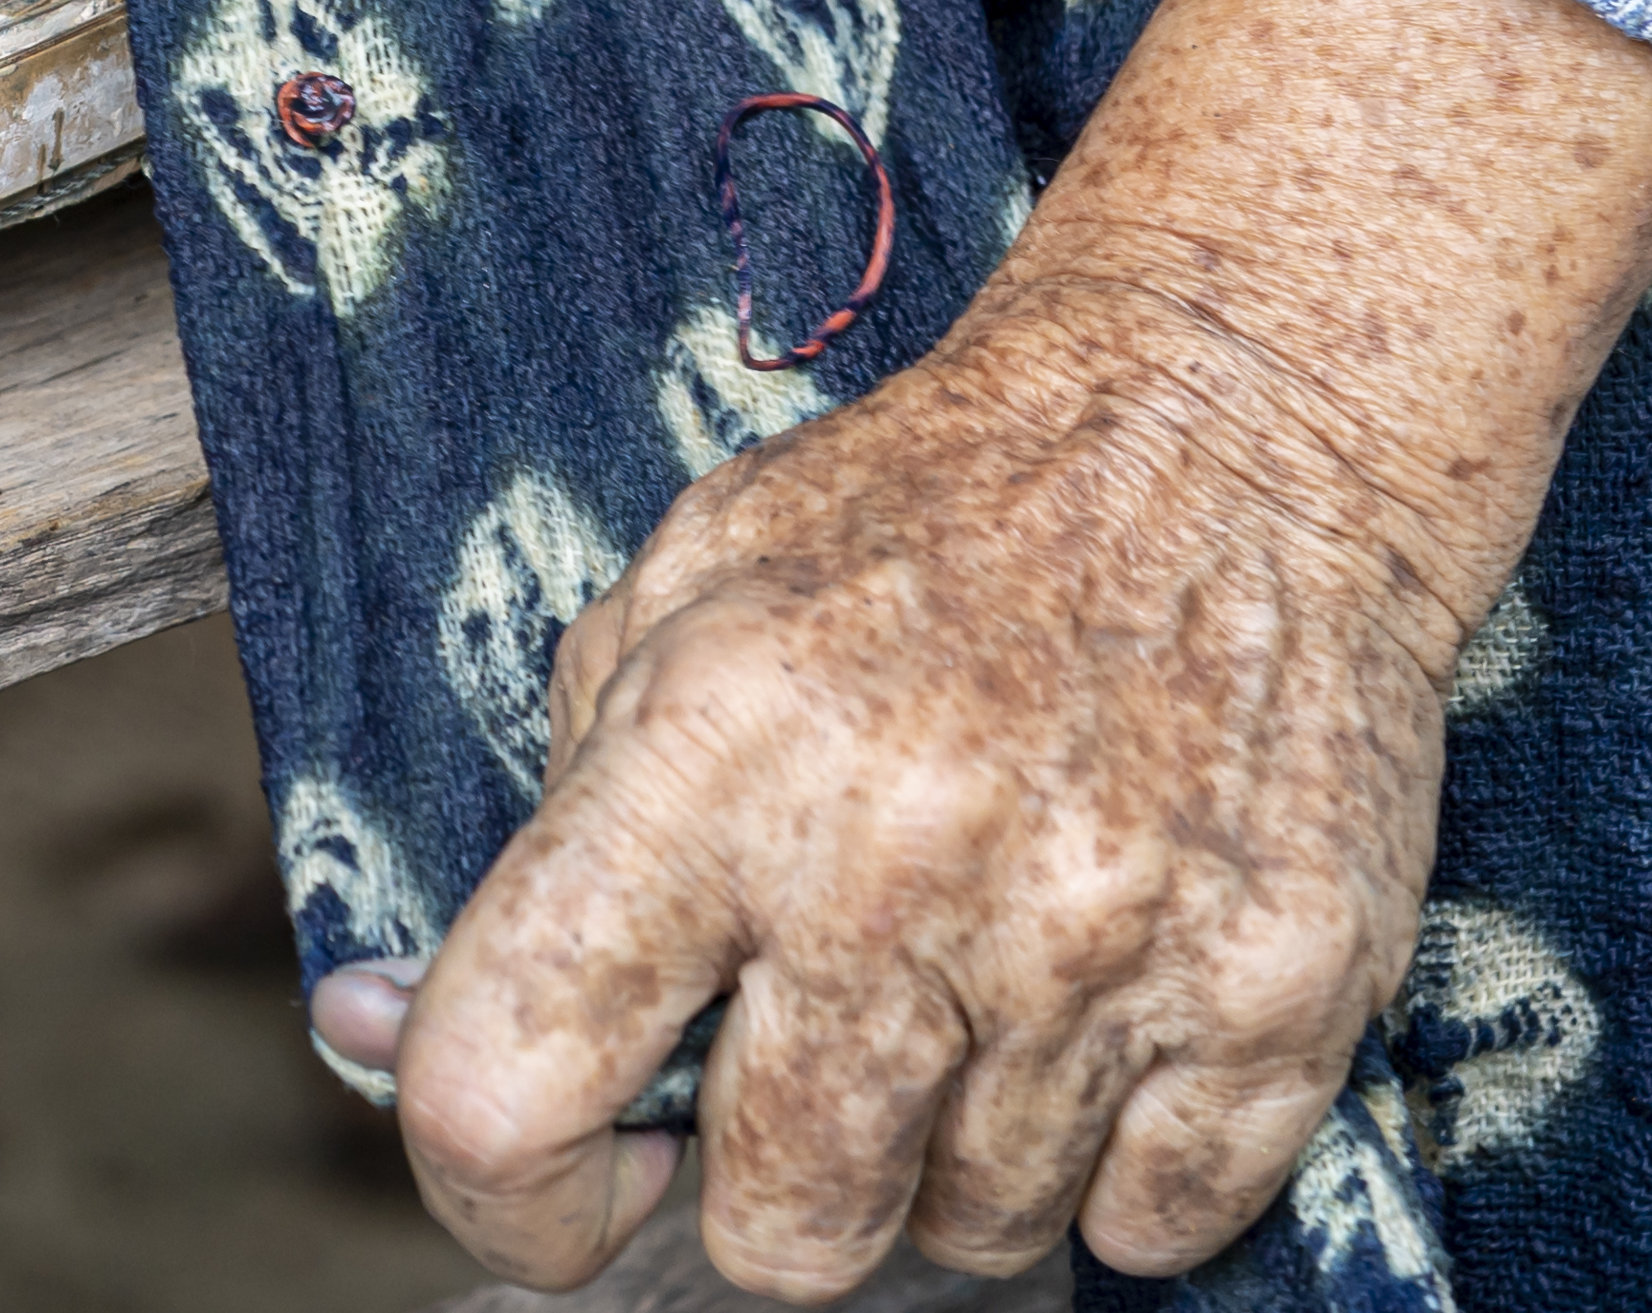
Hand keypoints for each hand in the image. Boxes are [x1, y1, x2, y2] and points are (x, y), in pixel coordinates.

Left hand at [326, 0, 1651, 1297]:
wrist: (1231, 421)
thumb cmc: (926, 524)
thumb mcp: (682, 602)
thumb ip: (546, 829)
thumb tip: (373, 1029)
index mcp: (708, 755)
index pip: (510, 1093)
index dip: (508, 1201)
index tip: (570, 1186)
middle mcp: (894, 860)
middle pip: (780, 1233)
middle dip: (780, 1173)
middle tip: (827, 1044)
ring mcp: (1100, 939)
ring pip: (976, 1238)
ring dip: (961, 1150)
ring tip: (988, 970)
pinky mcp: (1278, 987)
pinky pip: (1155, 1228)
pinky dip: (1124, 1158)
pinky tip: (1111, 997)